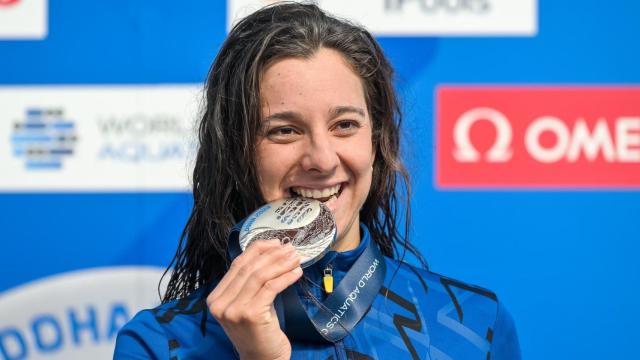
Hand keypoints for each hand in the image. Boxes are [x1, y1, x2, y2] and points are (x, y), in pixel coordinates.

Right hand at [207, 240, 302, 359]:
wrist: (262, 359)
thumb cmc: (257, 331)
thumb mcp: (248, 303)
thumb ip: (249, 283)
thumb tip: (270, 251)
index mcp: (215, 298)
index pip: (237, 265)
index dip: (258, 250)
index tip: (275, 243)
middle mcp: (221, 303)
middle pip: (249, 268)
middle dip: (272, 255)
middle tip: (290, 249)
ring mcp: (234, 309)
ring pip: (260, 276)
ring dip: (281, 263)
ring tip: (296, 258)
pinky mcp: (251, 315)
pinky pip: (271, 288)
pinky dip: (286, 277)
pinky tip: (297, 273)